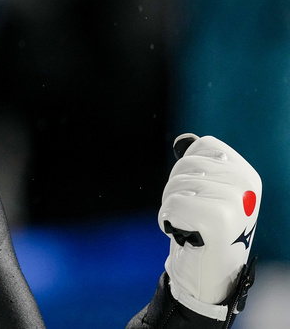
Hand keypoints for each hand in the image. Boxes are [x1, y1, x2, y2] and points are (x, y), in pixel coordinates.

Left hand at [159, 134, 260, 317]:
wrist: (211, 274)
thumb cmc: (207, 228)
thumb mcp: (212, 192)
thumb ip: (202, 165)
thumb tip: (183, 139)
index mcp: (247, 174)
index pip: (204, 146)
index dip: (189, 168)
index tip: (200, 191)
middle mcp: (245, 184)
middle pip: (186, 165)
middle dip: (177, 188)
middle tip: (192, 213)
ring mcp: (232, 201)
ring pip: (176, 184)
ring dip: (172, 205)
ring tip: (190, 224)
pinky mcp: (214, 219)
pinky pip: (171, 204)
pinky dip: (167, 220)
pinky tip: (184, 234)